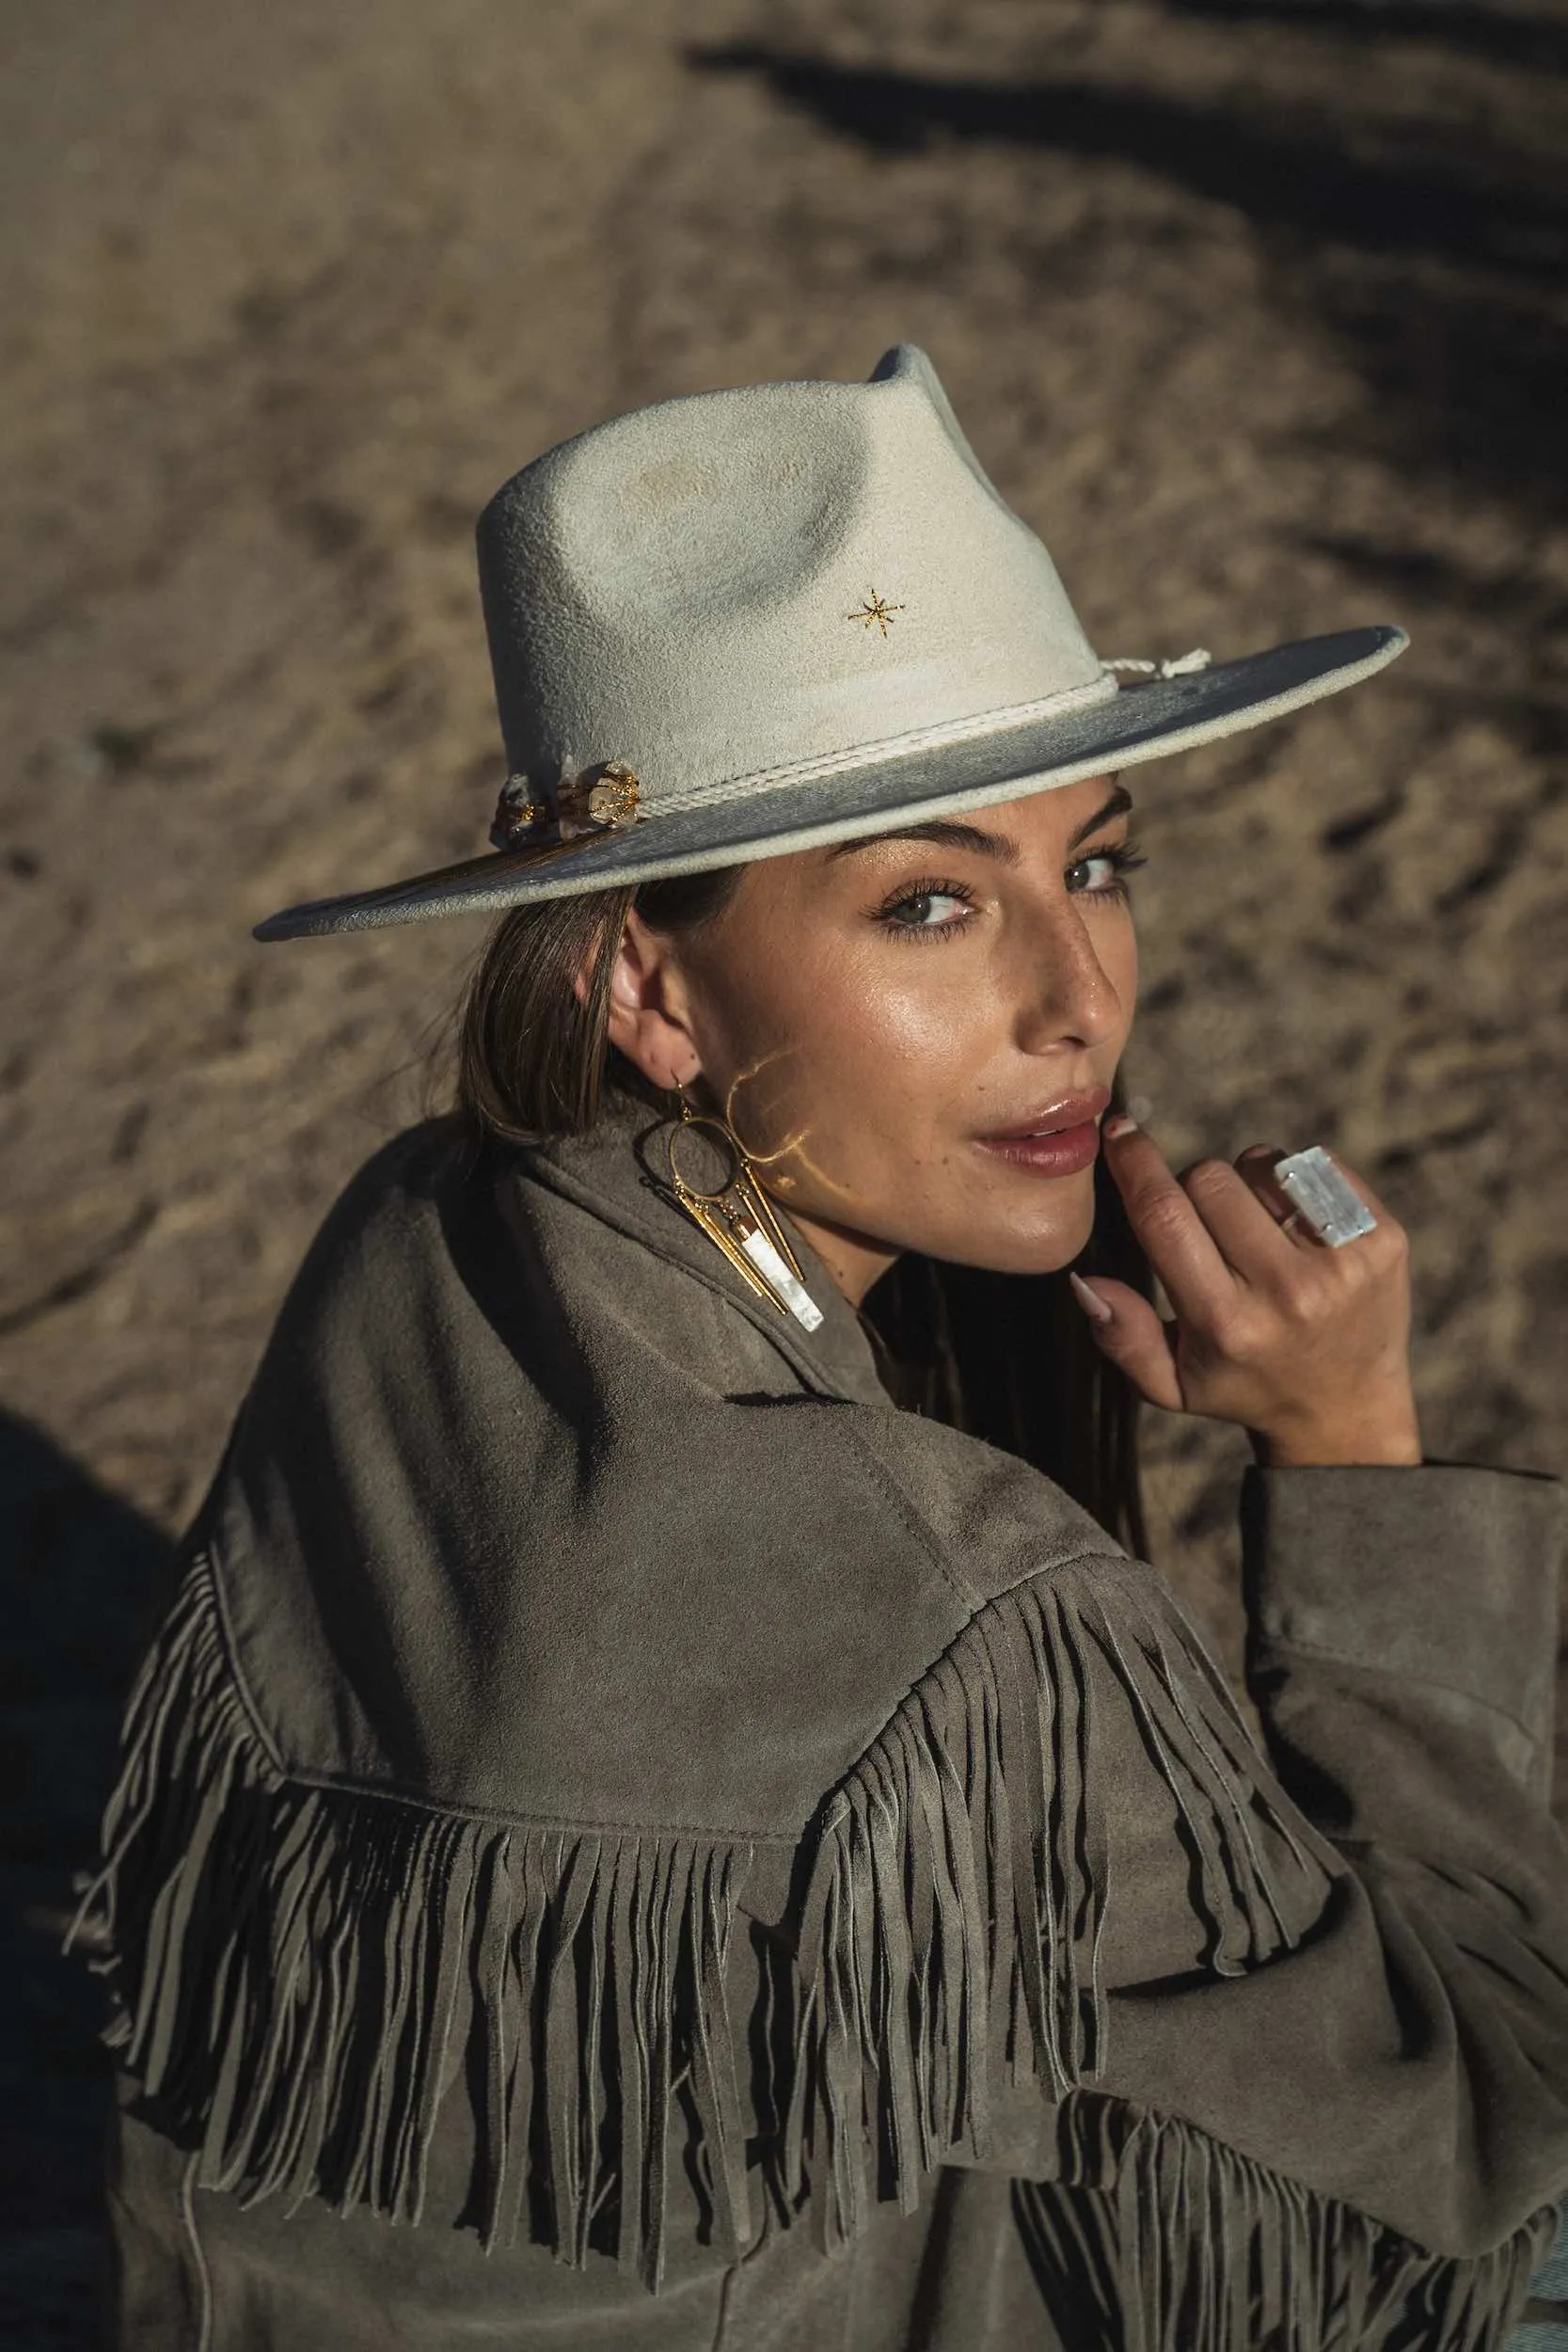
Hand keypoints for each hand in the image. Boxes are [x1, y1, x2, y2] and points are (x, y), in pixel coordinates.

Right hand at [1071, 1119, 1422, 1467]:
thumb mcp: (1170, 1385)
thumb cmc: (1243, 1385)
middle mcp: (1288, 1293)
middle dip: (1194, 1187)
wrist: (1347, 1410)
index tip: (1120, 1131)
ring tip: (1258, 1233)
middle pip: (1210, 1176)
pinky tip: (1298, 1227)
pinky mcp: (1385, 1239)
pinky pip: (1318, 1163)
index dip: (1135, 1164)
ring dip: (1248, 1184)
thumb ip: (1122, 1336)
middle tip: (1208, 1229)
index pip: (1165, 1217)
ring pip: (1264, 1163)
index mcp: (1227, 1324)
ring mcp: (1344, 1263)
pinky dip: (1296, 1181)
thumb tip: (1085, 1280)